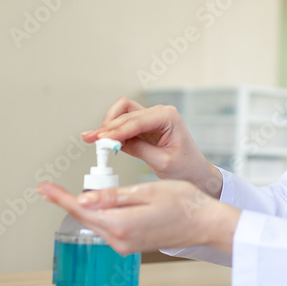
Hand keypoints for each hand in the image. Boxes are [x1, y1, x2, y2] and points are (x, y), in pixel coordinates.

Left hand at [37, 180, 240, 254]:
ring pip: (95, 224)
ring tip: (68, 194)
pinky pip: (107, 229)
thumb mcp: (146, 191)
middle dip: (66, 203)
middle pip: (85, 219)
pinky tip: (95, 205)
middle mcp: (120, 240)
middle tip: (48, 189)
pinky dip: (97, 216)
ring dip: (82, 209)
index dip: (61, 198)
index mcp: (121, 224)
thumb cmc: (183, 203)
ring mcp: (125, 245)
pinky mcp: (131, 244)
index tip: (44, 188)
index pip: (82, 210)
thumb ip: (113, 197)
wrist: (205, 224)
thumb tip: (84, 200)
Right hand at [82, 97, 222, 197]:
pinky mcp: (145, 127)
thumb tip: (114, 143)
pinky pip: (124, 123)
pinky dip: (113, 131)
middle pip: (126, 112)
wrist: (195, 173)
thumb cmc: (186, 167)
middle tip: (90, 140)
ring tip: (95, 140)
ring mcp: (151, 118)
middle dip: (107, 127)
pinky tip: (104, 142)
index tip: (101, 139)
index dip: (116, 130)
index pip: (137, 121)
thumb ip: (138, 149)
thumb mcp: (162, 162)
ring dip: (108, 125)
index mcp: (168, 117)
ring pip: (122, 113)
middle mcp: (159, 113)